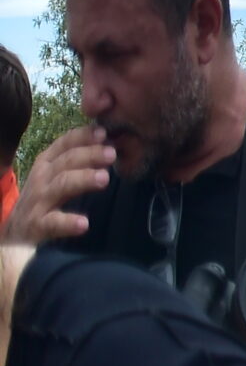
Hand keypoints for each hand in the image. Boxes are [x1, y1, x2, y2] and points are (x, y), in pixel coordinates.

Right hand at [3, 127, 112, 242]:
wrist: (14, 234)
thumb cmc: (44, 200)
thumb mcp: (56, 176)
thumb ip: (78, 161)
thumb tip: (111, 145)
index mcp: (47, 164)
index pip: (64, 145)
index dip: (82, 137)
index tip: (103, 132)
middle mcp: (42, 178)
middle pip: (66, 162)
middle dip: (89, 154)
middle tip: (112, 153)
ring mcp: (39, 201)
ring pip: (61, 186)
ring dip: (83, 179)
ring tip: (104, 178)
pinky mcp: (38, 225)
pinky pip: (53, 223)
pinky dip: (67, 223)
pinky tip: (83, 223)